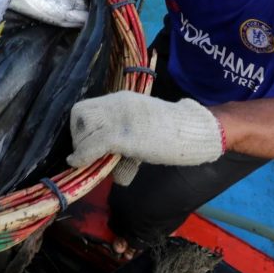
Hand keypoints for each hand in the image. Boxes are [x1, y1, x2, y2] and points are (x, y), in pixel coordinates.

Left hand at [66, 92, 224, 169]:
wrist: (194, 130)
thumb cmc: (174, 133)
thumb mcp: (143, 134)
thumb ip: (126, 146)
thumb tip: (116, 173)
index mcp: (121, 99)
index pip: (86, 107)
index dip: (81, 127)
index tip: (87, 143)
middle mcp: (116, 103)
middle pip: (80, 115)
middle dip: (79, 136)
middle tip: (88, 153)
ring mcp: (118, 117)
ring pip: (84, 130)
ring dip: (83, 147)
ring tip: (93, 160)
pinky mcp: (121, 134)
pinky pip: (92, 144)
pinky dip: (82, 156)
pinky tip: (79, 164)